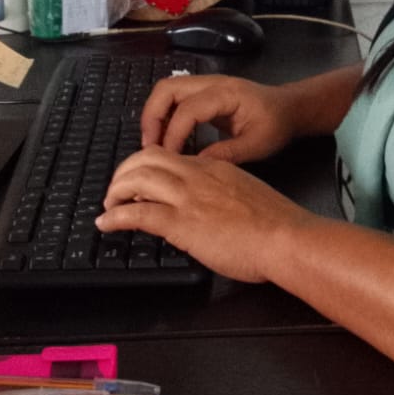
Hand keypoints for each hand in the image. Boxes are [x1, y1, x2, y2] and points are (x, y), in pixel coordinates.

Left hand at [97, 147, 312, 282]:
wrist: (286, 238)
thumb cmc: (276, 225)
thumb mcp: (245, 197)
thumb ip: (222, 196)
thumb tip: (208, 211)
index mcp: (214, 167)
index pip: (170, 157)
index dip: (148, 167)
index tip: (140, 183)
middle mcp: (197, 175)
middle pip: (146, 158)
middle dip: (124, 172)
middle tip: (117, 192)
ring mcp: (188, 197)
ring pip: (137, 178)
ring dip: (115, 191)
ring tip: (109, 207)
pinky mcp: (182, 222)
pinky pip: (138, 212)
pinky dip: (115, 217)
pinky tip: (107, 224)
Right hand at [140, 74, 296, 162]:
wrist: (289, 109)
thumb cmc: (277, 125)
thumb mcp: (257, 145)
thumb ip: (227, 154)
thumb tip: (194, 166)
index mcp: (226, 94)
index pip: (188, 109)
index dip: (173, 134)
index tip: (168, 158)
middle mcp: (211, 83)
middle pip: (167, 89)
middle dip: (152, 117)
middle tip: (149, 147)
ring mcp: (206, 86)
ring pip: (167, 91)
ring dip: (155, 115)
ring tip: (153, 145)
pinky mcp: (203, 94)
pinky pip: (175, 99)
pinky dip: (165, 116)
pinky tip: (166, 139)